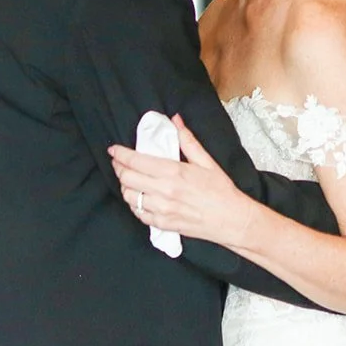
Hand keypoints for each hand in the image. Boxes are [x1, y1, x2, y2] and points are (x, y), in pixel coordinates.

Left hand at [110, 114, 256, 248]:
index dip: (120, 154)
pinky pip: (139, 214)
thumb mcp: (207, 161)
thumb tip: (175, 120)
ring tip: (129, 179)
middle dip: (119, 168)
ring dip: (125, 186)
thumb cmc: (221, 190)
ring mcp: (162, 210)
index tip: (114, 149)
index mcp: (173, 172)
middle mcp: (164, 191)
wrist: (231, 220)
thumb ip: (187, 140)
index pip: (136, 161)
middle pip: (127, 178)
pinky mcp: (163, 224)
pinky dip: (134, 204)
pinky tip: (139, 198)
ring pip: (129, 197)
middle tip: (119, 162)